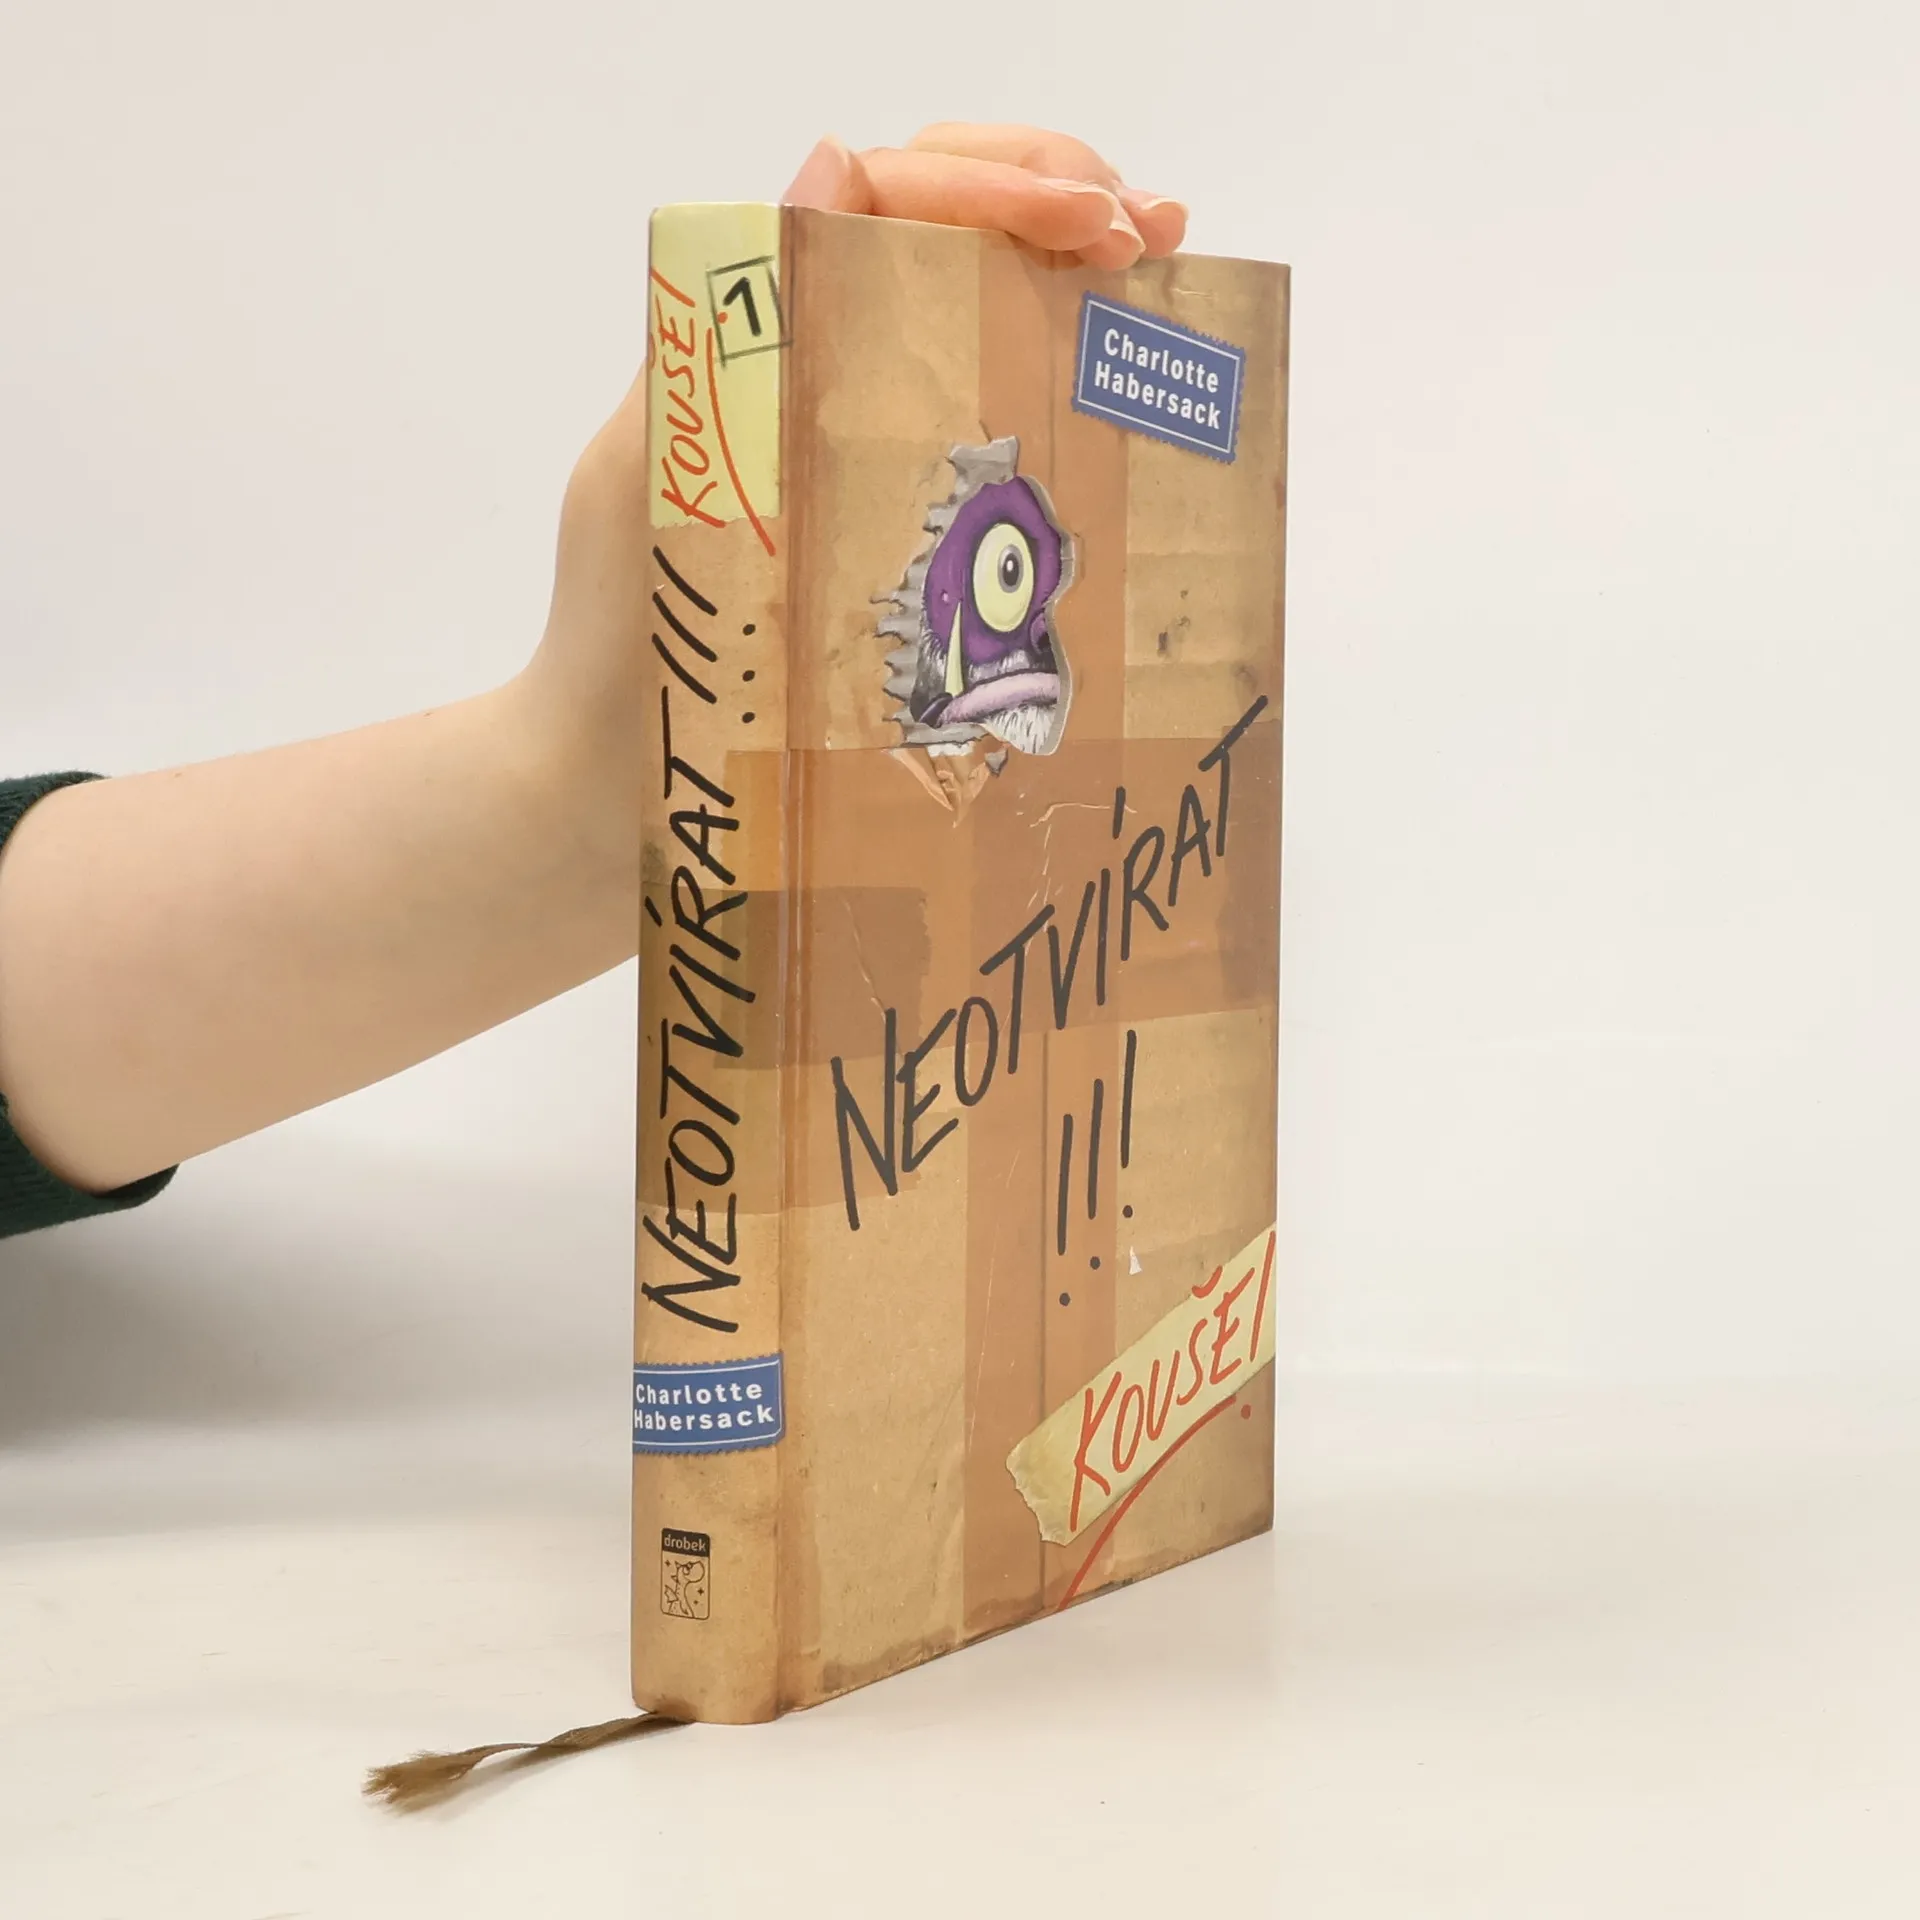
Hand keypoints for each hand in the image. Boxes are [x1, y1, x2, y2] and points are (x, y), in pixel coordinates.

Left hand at [519, 122, 1190, 876]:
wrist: (619, 789)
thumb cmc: (624, 647)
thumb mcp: (661, 475)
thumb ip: (729, 334)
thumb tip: (833, 162)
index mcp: (757, 337)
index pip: (892, 197)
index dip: (1001, 185)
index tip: (1095, 224)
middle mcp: (819, 370)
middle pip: (952, 229)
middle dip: (1061, 203)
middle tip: (1152, 239)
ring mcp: (867, 447)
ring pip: (980, 308)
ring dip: (1074, 273)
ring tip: (1164, 274)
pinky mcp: (901, 529)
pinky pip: (987, 422)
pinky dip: (1062, 381)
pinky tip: (1127, 384)